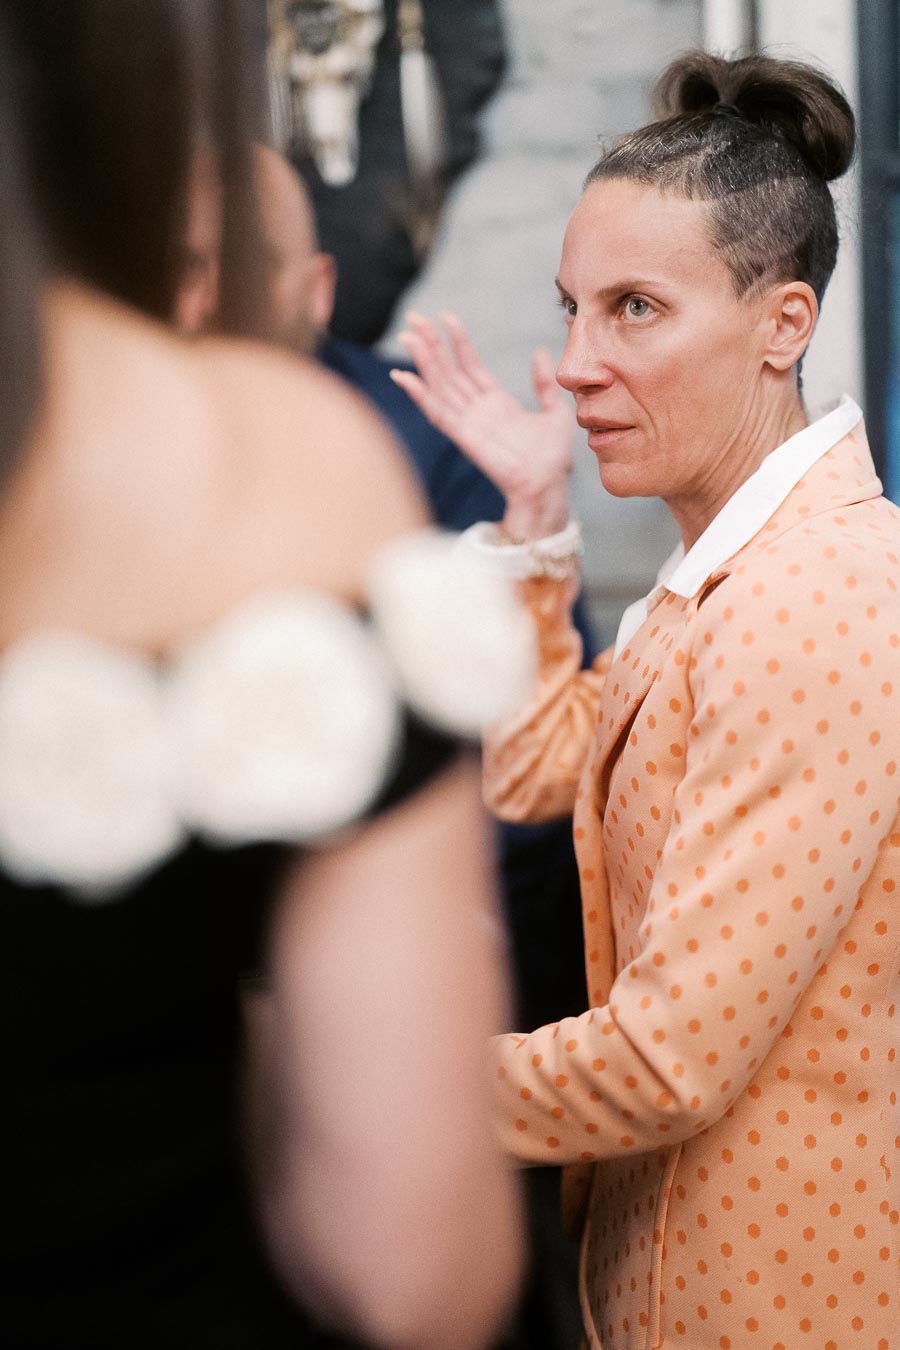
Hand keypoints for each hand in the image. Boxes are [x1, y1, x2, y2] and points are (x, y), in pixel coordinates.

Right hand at [390, 312, 574, 538]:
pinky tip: (404, 376)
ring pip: (439, 385)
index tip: (446, 316)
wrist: (547, 485)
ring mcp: (468, 422)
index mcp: (496, 402)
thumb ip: (543, 383)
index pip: (470, 364)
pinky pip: (438, 412)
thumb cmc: (552, 457)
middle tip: (412, 318)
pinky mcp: (463, 436)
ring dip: (423, 361)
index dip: (458, 341)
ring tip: (407, 336)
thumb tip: (538, 352)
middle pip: (448, 370)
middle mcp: (477, 410)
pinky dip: (420, 394)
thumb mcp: (554, 410)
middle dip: (430, 344)